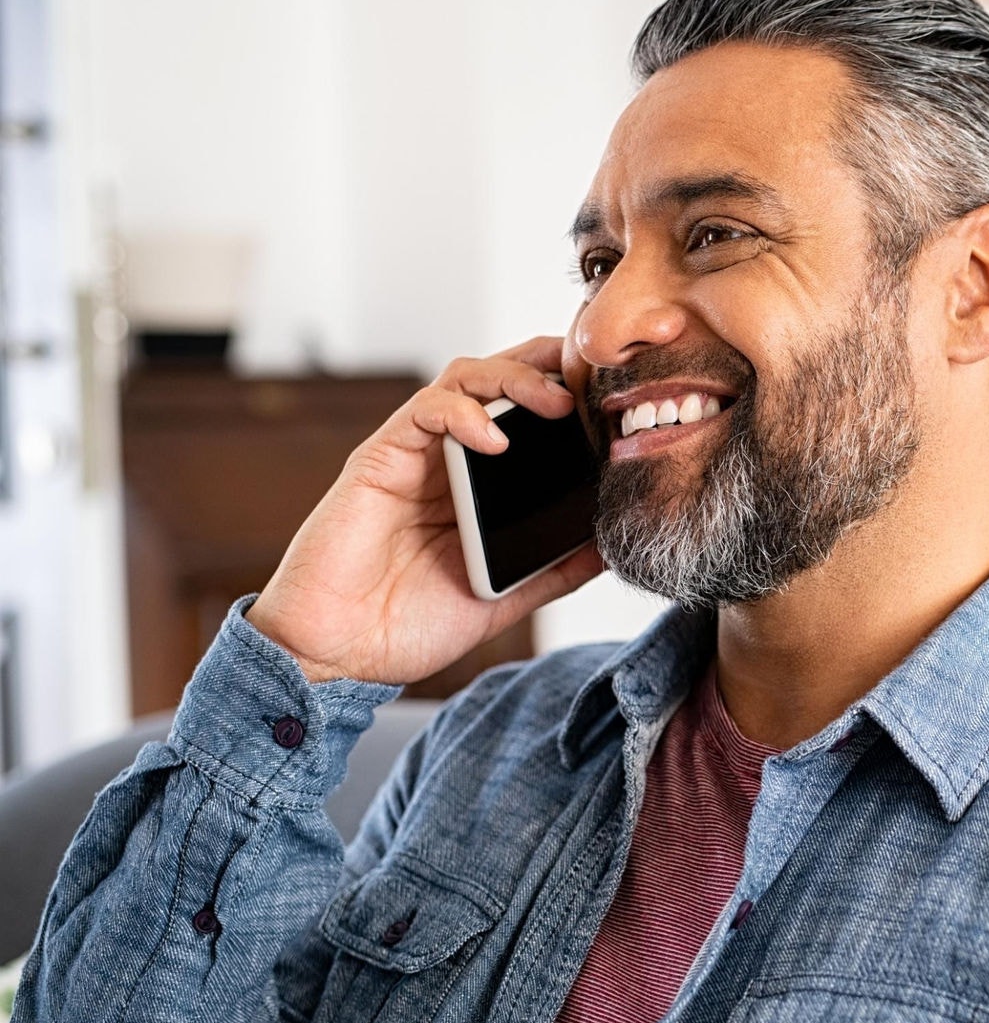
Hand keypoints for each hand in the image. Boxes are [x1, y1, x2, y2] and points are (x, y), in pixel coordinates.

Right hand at [246, 338, 603, 684]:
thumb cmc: (409, 624)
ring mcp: (415, 454)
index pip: (529, 414)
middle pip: (502, 379)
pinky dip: (463, 413)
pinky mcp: (380, 459)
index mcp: (481, 483)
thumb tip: (613, 544)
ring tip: (556, 400)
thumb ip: (554, 568)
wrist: (337, 657)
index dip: (571, 396)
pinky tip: (495, 437)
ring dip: (515, 377)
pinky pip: (424, 412)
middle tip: (595, 378)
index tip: (618, 401)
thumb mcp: (505, 597)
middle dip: (549, 365)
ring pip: (465, 378)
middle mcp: (450, 457)